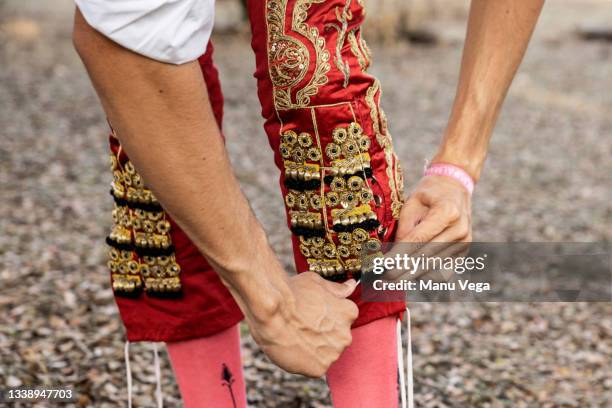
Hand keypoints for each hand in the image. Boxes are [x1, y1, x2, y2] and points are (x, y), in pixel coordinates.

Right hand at [244, 272, 358, 377]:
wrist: (272, 310)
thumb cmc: (293, 293)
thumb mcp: (318, 283)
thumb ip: (337, 289)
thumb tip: (351, 286)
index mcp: (349, 313)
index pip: (343, 319)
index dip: (325, 317)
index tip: (311, 315)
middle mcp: (346, 335)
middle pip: (335, 338)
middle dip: (322, 334)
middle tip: (302, 326)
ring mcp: (333, 354)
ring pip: (324, 353)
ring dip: (314, 348)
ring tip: (295, 336)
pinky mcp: (319, 369)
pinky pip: (313, 367)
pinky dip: (304, 361)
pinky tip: (293, 348)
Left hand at [392, 174, 471, 277]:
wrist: (454, 189)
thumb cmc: (429, 194)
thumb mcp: (412, 203)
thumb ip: (405, 228)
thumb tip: (394, 253)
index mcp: (447, 211)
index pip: (419, 239)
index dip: (399, 254)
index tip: (383, 265)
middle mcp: (460, 229)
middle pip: (426, 256)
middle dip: (402, 269)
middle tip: (383, 277)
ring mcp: (465, 243)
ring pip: (433, 267)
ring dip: (411, 276)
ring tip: (392, 279)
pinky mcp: (463, 253)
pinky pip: (443, 272)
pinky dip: (425, 276)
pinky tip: (410, 276)